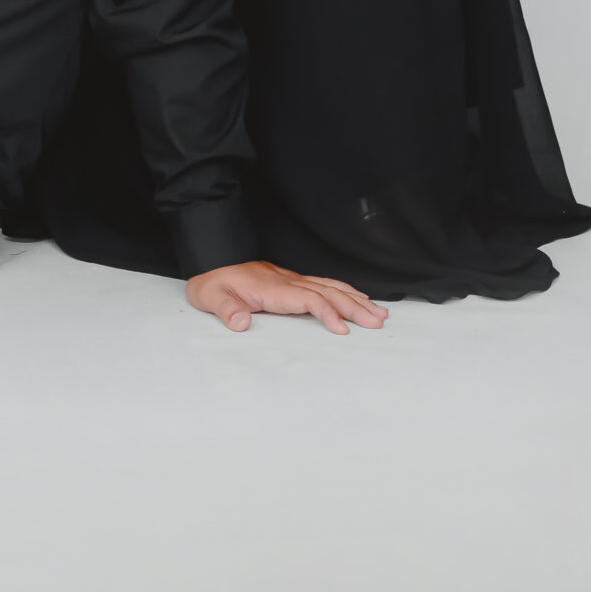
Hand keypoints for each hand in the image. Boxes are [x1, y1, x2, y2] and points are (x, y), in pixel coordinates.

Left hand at [187, 260, 387, 333]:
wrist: (210, 261)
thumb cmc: (213, 283)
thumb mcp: (211, 297)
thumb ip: (226, 310)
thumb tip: (241, 323)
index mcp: (272, 289)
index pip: (308, 299)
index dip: (327, 312)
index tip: (343, 331)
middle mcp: (287, 282)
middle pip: (328, 292)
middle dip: (354, 307)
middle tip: (379, 322)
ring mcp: (292, 280)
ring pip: (330, 287)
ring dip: (355, 299)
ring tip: (379, 313)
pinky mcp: (292, 282)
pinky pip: (324, 285)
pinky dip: (344, 291)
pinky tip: (358, 298)